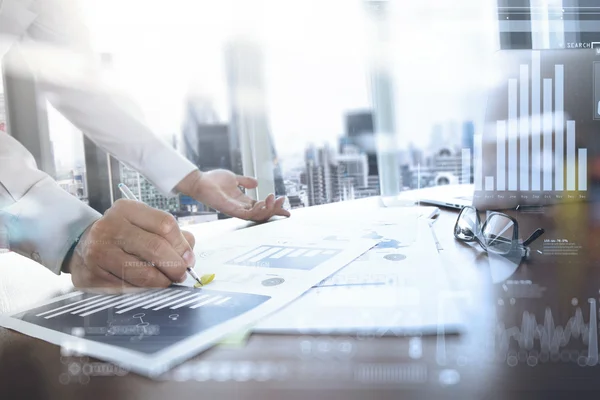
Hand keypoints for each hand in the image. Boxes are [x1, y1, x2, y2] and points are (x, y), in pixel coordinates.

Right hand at [63, 199, 195, 291]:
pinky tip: (146, 286)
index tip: (188, 258)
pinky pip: (128, 288)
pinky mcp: (93, 275)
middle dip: (175, 266)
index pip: (165, 224)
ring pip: (143, 272)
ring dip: (162, 282)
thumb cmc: (122, 236)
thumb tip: (188, 255)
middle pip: (156, 248)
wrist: (82, 246)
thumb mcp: (144, 225)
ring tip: (167, 281)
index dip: (182, 245)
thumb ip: (171, 235)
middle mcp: (110, 227)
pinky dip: (144, 290)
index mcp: (127, 209)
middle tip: (181, 274)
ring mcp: (99, 251)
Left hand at [176, 169, 290, 221]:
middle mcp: (241, 208)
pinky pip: (246, 214)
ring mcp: (236, 210)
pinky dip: (256, 210)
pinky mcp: (230, 210)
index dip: (275, 209)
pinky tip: (263, 203)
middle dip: (275, 209)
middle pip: (263, 214)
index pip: (263, 208)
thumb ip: (245, 181)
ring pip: (257, 216)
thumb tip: (257, 182)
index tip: (287, 211)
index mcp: (243, 202)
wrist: (200, 181)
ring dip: (268, 209)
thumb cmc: (213, 180)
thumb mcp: (234, 178)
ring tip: (274, 200)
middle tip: (283, 200)